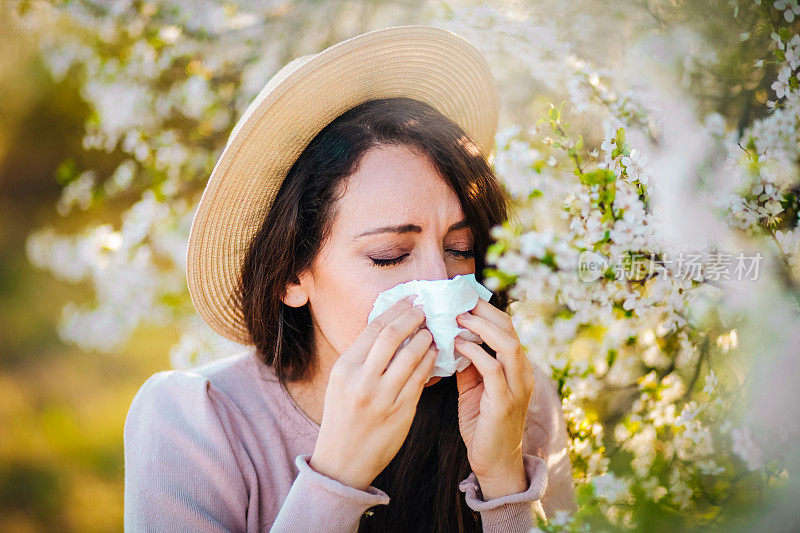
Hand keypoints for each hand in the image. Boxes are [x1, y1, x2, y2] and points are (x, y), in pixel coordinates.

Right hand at [310, 296, 436, 490]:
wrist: (342, 461)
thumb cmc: (343, 417)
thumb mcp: (341, 383)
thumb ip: (362, 357)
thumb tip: (389, 325)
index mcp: (345, 369)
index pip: (373, 329)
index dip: (395, 310)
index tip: (410, 299)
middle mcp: (362, 381)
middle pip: (392, 336)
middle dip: (412, 318)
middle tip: (424, 309)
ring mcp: (383, 398)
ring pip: (412, 356)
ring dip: (425, 339)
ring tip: (431, 332)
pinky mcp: (402, 412)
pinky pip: (421, 379)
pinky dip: (430, 362)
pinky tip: (434, 354)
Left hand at [454, 298, 535, 499]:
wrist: (494, 463)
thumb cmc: (483, 424)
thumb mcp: (474, 388)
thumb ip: (469, 364)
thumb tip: (451, 338)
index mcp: (517, 367)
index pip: (507, 327)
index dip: (486, 310)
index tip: (462, 297)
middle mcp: (523, 373)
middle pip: (509, 329)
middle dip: (484, 311)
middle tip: (458, 302)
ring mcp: (517, 387)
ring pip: (507, 344)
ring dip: (481, 328)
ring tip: (458, 319)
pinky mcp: (505, 402)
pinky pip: (492, 369)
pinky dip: (475, 353)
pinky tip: (458, 346)